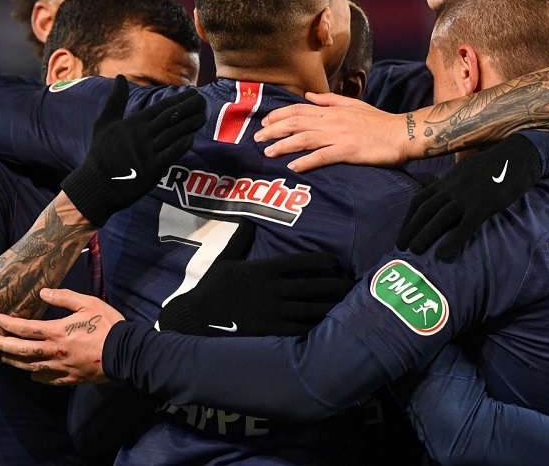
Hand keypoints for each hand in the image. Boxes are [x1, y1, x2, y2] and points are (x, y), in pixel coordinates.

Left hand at [0, 288, 123, 384]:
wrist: (125, 353)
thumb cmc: (107, 325)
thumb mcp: (88, 303)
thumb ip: (64, 297)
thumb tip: (43, 292)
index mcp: (57, 332)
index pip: (25, 328)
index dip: (8, 323)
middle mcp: (53, 352)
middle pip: (21, 350)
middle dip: (2, 345)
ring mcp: (60, 368)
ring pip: (30, 367)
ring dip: (14, 361)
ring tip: (3, 357)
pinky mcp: (69, 378)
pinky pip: (47, 379)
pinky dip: (37, 376)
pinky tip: (32, 374)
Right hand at [61, 76, 205, 225]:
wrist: (97, 185)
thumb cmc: (100, 153)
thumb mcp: (104, 122)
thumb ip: (116, 100)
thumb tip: (120, 77)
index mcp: (133, 123)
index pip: (161, 107)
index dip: (179, 99)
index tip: (193, 93)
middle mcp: (142, 135)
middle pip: (171, 117)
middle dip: (189, 108)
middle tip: (203, 101)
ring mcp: (148, 152)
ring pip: (174, 134)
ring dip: (190, 124)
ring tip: (203, 116)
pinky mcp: (151, 170)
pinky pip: (171, 155)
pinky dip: (182, 145)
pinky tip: (191, 138)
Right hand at [158, 219, 352, 336]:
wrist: (197, 316)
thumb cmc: (212, 286)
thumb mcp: (225, 258)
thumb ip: (240, 238)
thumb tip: (249, 218)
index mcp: (264, 269)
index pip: (299, 261)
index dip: (320, 261)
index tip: (333, 262)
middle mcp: (272, 288)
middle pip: (312, 286)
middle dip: (334, 285)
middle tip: (350, 286)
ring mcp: (272, 310)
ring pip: (310, 308)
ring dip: (331, 307)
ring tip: (346, 306)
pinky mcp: (269, 330)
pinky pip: (299, 329)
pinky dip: (316, 327)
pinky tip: (328, 327)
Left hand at [254, 91, 410, 171]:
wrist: (401, 133)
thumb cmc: (379, 122)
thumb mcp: (353, 105)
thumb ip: (329, 100)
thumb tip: (308, 96)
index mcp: (332, 110)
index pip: (299, 110)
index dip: (279, 115)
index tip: (265, 122)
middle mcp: (332, 121)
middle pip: (296, 123)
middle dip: (274, 130)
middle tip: (257, 138)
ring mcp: (339, 136)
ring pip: (304, 139)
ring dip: (284, 145)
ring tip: (268, 152)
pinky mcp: (347, 151)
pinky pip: (322, 157)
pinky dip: (306, 162)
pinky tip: (293, 167)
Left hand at [397, 134, 541, 259]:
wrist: (516, 156)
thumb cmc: (492, 165)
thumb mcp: (464, 169)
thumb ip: (451, 183)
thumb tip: (440, 194)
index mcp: (446, 181)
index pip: (419, 199)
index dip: (408, 218)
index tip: (403, 232)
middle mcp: (451, 188)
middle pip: (424, 210)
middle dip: (410, 229)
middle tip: (401, 247)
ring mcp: (466, 197)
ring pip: (439, 217)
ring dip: (424, 235)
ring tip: (414, 251)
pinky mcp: (483, 206)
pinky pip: (464, 226)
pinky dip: (452, 240)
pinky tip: (442, 254)